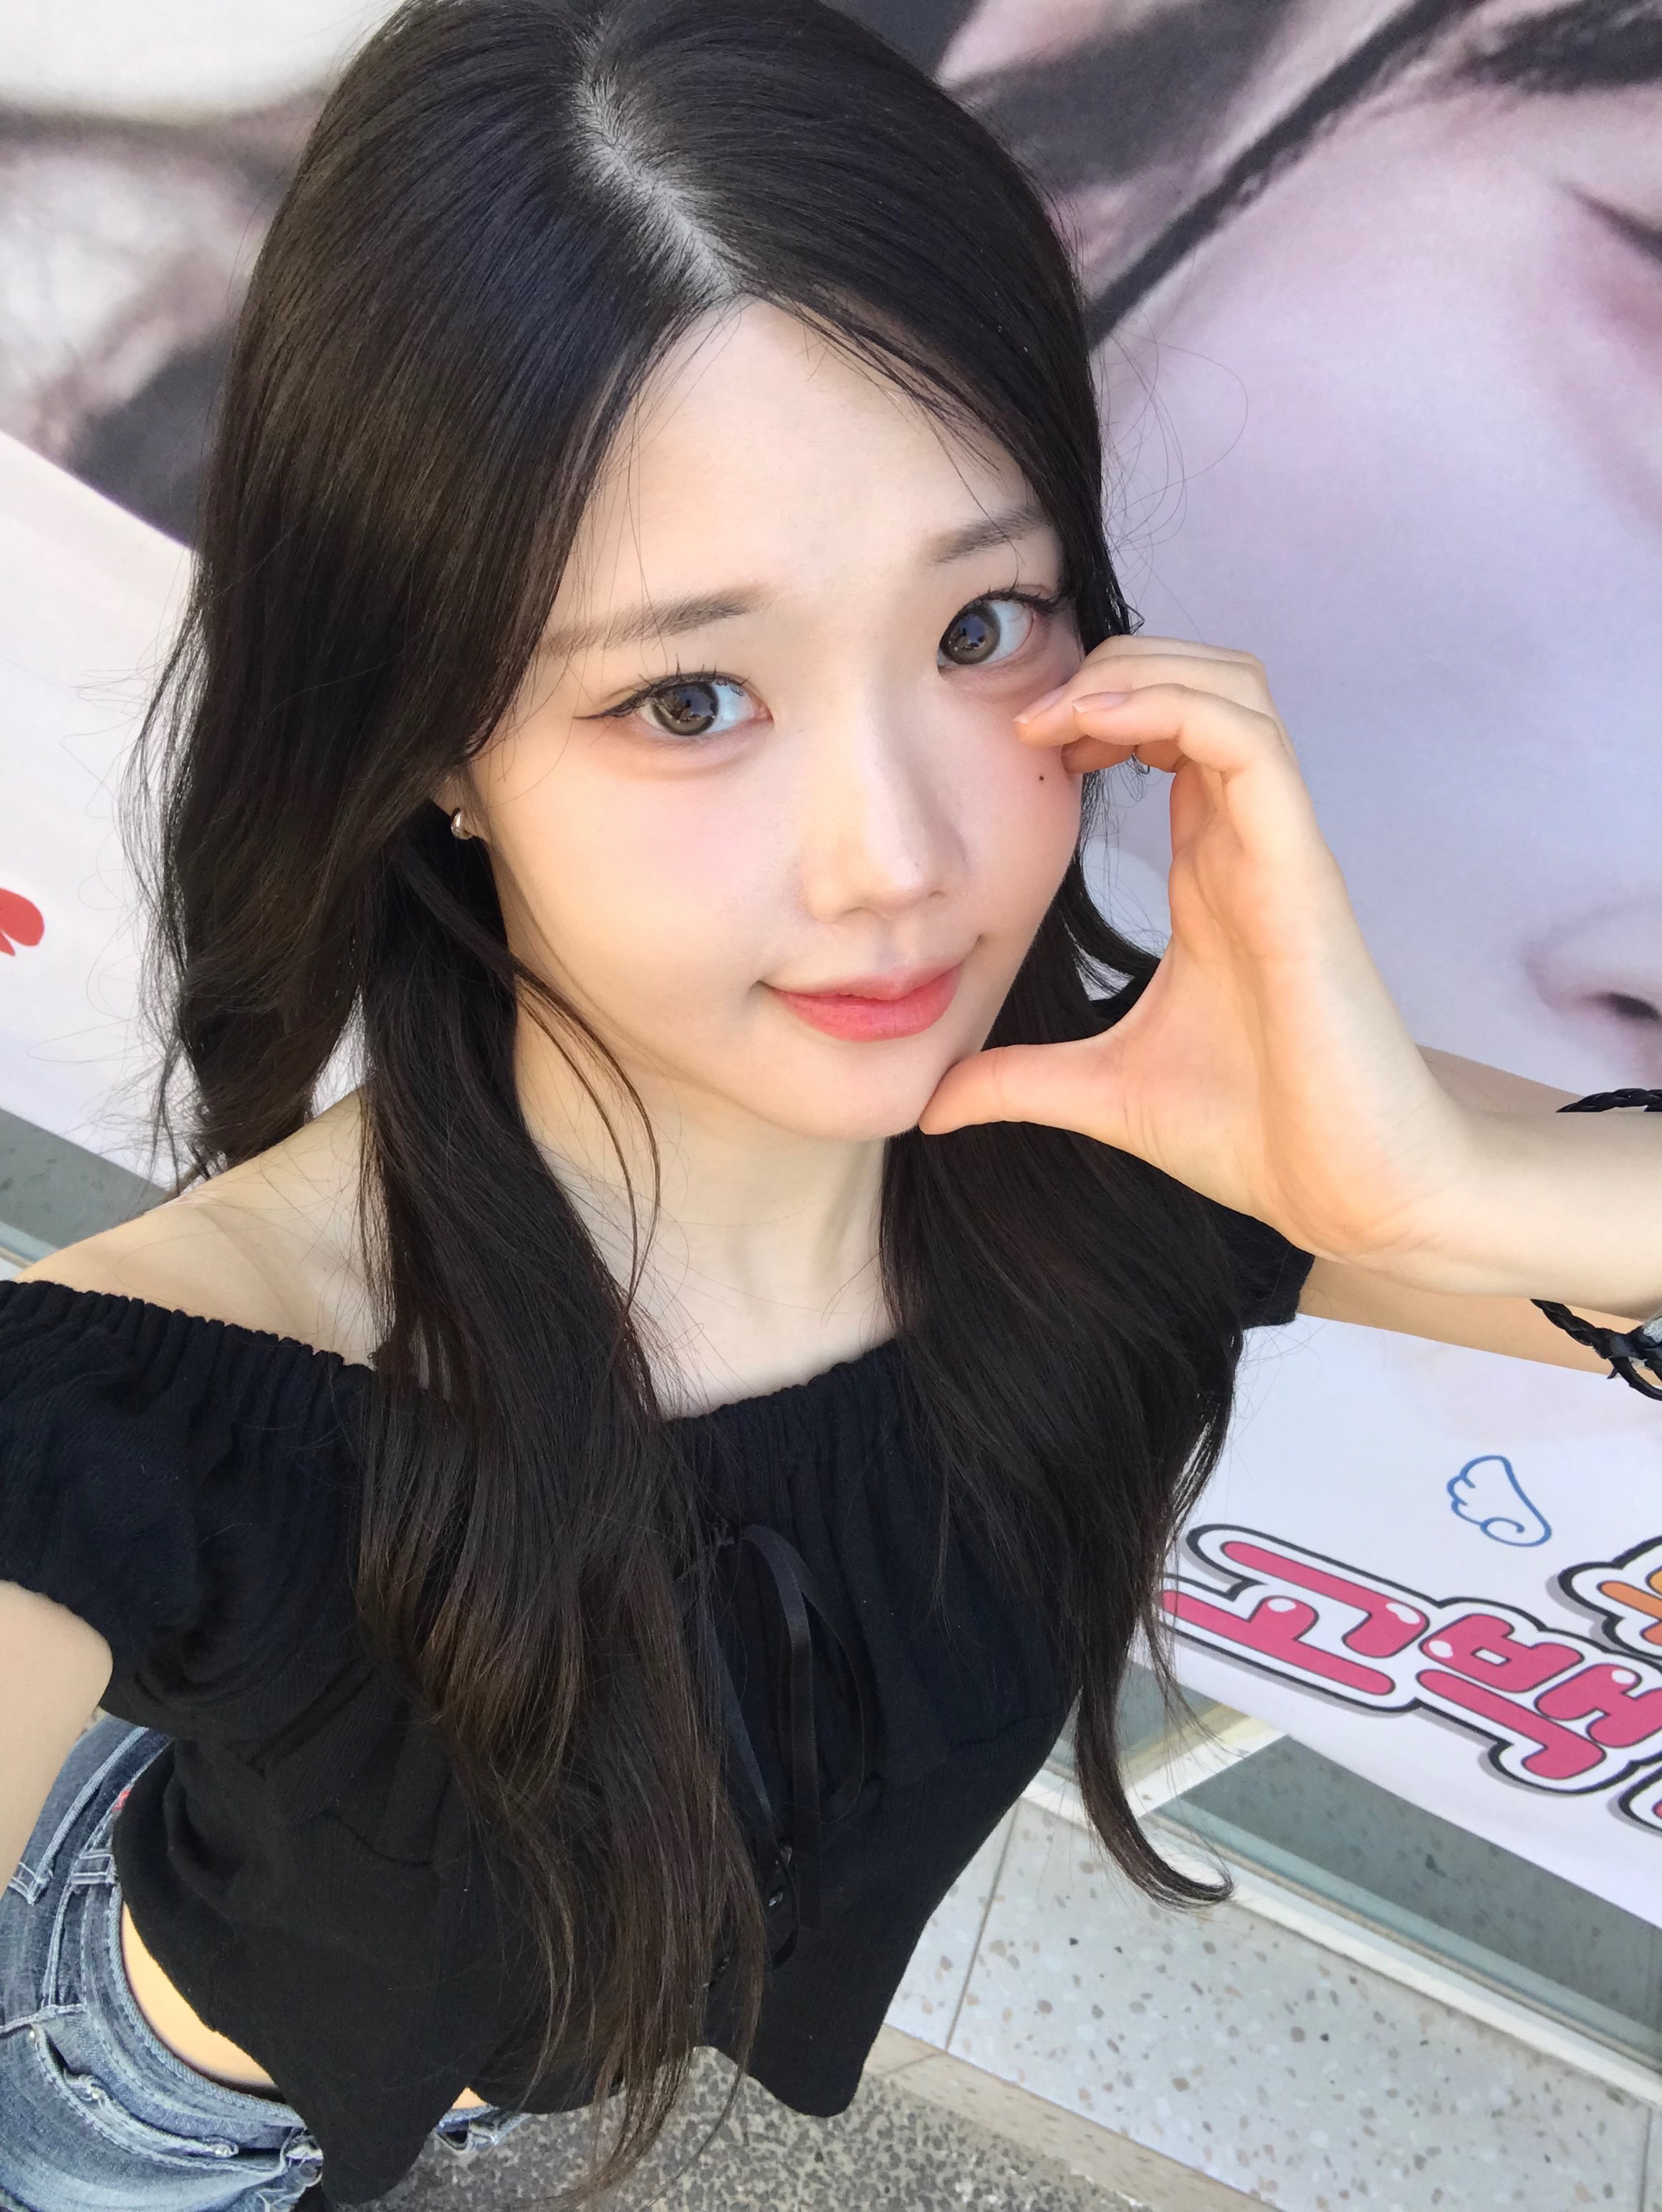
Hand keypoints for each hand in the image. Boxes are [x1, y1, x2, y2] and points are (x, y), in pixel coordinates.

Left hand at [919, 636, 1475, 1270]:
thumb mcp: (1098, 1093)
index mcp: (1209, 870)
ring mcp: (1277, 848)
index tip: (1026, 748)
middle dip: (1112, 665)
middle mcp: (1246, 841)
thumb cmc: (1253, 1132)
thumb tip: (928, 1107)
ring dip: (1140, 669)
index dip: (1094, 709)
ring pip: (1233, 686)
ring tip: (1058, 712)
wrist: (1347, 1191)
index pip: (1166, 732)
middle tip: (1032, 719)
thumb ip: (1015, 1083)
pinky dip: (1176, 706)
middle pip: (1200, 680)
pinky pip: (1252, 741)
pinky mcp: (1302, 869)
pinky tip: (1099, 725)